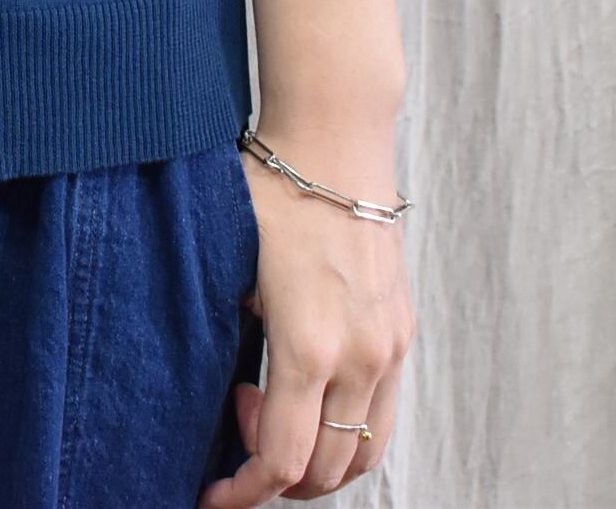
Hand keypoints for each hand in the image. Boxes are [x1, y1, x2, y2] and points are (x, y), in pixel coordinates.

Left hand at [200, 126, 412, 502]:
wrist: (335, 141)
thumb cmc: (271, 193)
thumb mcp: (227, 269)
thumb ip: (227, 340)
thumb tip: (215, 395)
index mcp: (308, 345)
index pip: (281, 461)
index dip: (243, 493)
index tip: (212, 497)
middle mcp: (361, 356)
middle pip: (326, 470)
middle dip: (275, 475)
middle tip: (238, 420)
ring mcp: (390, 346)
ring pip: (363, 451)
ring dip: (317, 460)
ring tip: (272, 409)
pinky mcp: (403, 331)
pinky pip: (383, 412)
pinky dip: (346, 427)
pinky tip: (309, 389)